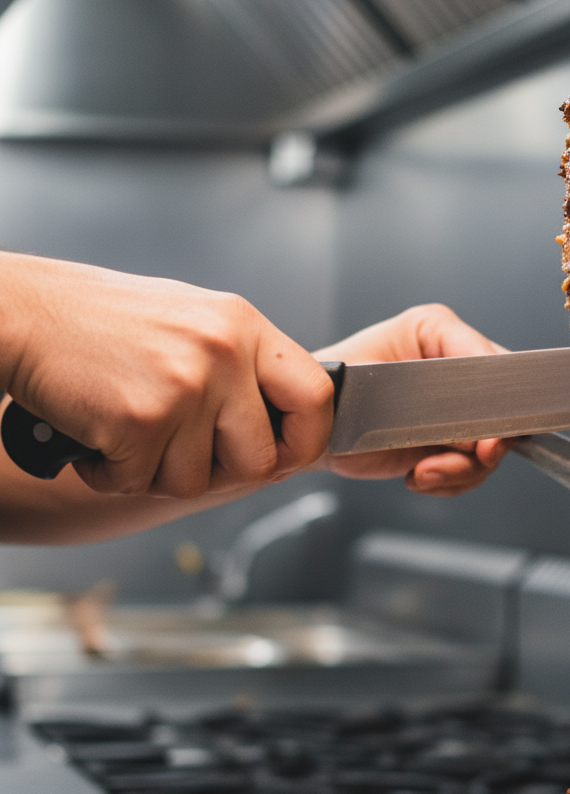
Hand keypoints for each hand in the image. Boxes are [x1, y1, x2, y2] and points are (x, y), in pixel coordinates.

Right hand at [0, 253, 333, 497]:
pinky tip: (100, 439)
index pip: (316, 396)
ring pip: (197, 481)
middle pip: (260, 460)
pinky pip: (142, 482)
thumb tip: (286, 428)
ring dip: (158, 473)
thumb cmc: (103, 320)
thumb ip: (243, 369)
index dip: (308, 439)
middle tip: (185, 454)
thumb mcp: (195, 323)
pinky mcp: (140, 420)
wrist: (22, 312)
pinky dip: (114, 475)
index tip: (288, 454)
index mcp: (243, 327)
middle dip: (222, 474)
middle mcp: (222, 354)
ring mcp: (184, 387)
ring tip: (131, 432)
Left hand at [312, 304, 509, 496]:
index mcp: (437, 331)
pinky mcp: (453, 439)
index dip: (495, 401)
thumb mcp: (372, 383)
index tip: (486, 438)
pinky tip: (421, 475)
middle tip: (473, 457)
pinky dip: (452, 480)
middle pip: (503, 402)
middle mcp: (455, 363)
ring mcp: (458, 404)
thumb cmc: (334, 394)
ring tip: (424, 472)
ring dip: (463, 467)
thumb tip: (469, 434)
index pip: (488, 360)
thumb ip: (424, 399)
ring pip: (493, 441)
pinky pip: (474, 466)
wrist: (316, 430)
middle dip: (487, 440)